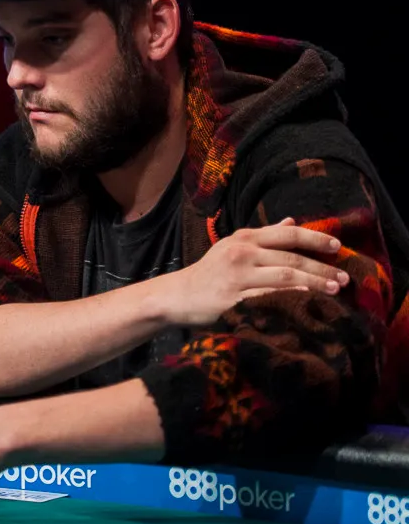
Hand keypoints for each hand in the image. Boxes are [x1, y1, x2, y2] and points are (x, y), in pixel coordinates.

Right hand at [162, 217, 348, 325]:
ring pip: (286, 276)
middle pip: (291, 257)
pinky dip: (292, 298)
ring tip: (335, 290)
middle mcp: (242, 253)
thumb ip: (264, 236)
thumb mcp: (233, 247)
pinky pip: (270, 297)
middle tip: (344, 278)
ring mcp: (237, 276)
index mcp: (245, 238)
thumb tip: (292, 221)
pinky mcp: (233, 298)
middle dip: (322, 268)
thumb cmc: (210, 272)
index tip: (338, 247)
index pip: (288, 234)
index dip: (315, 239)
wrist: (178, 295)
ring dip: (315, 283)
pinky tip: (309, 302)